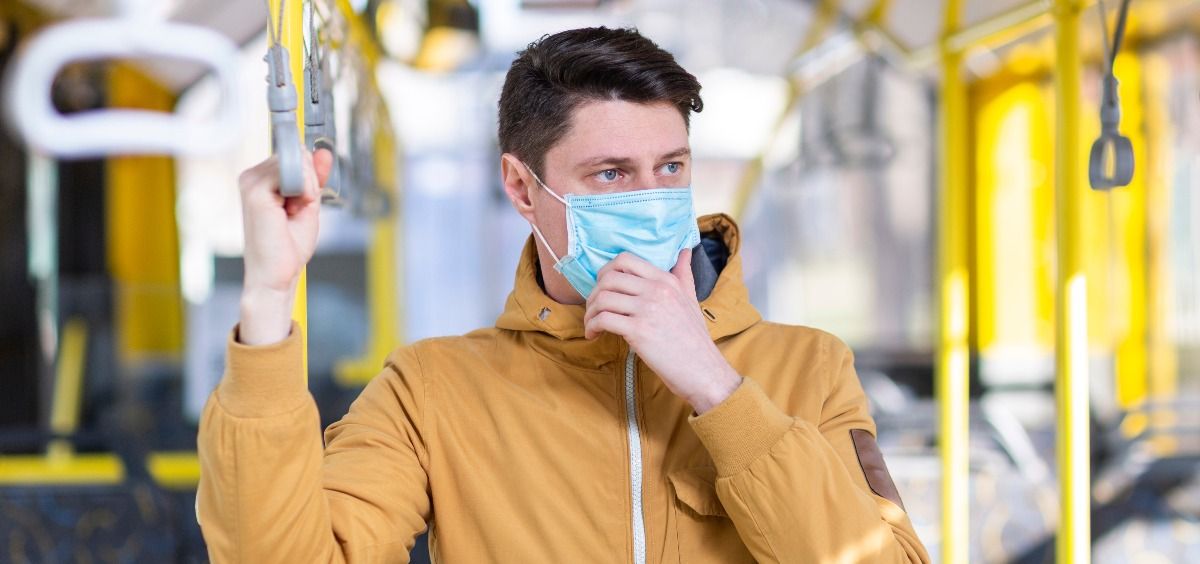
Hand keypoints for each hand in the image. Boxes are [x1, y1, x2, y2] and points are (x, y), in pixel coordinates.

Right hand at [237, 148, 332, 345]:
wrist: (276, 275)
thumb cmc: (288, 246)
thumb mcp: (309, 204)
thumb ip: (315, 177)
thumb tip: (324, 151)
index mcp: (260, 180)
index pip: (293, 156)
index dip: (309, 174)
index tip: (306, 198)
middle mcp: (251, 178)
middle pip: (295, 156)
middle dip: (310, 181)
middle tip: (300, 210)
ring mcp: (250, 182)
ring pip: (296, 163)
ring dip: (308, 187)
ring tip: (295, 213)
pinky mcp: (255, 191)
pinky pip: (292, 172)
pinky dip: (304, 190)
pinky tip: (296, 208)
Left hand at [583, 249, 741, 413]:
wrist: (703, 370)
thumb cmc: (694, 339)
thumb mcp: (691, 299)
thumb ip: (684, 273)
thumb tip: (685, 251)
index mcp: (667, 280)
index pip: (625, 260)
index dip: (606, 272)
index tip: (603, 288)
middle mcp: (657, 289)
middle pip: (608, 278)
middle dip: (593, 294)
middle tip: (594, 309)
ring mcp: (647, 309)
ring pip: (602, 298)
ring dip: (590, 312)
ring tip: (592, 325)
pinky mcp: (639, 331)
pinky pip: (603, 320)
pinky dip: (592, 327)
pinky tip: (594, 335)